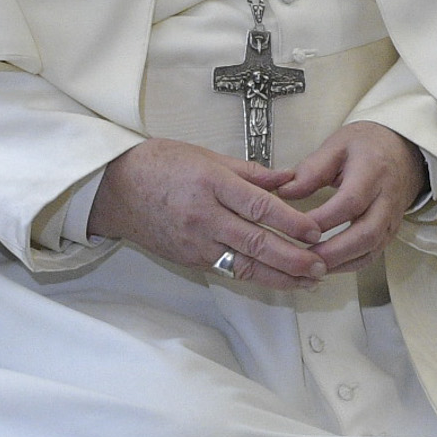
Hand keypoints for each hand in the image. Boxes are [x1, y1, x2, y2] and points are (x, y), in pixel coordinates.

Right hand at [89, 138, 329, 288]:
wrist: (114, 190)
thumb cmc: (161, 164)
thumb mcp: (207, 156)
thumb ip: (251, 171)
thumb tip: (290, 178)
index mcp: (211, 184)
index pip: (258, 207)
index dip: (290, 222)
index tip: (316, 231)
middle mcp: (204, 216)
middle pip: (255, 242)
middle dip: (292, 258)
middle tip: (322, 266)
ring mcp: (195, 242)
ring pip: (243, 265)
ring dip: (280, 276)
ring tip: (309, 280)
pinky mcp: (189, 259)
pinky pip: (228, 270)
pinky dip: (256, 277)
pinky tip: (278, 280)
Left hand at [274, 121, 425, 273]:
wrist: (404, 151)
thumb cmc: (369, 146)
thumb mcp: (338, 145)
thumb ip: (311, 169)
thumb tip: (284, 192)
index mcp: (373, 171)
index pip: (350, 201)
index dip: (323, 219)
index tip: (295, 227)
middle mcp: (387, 198)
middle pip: (366, 233)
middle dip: (333, 251)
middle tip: (303, 258)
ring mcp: (392, 217)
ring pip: (371, 249)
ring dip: (341, 263)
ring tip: (311, 266)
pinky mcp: (390, 230)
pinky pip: (372, 254)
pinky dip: (349, 265)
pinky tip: (327, 265)